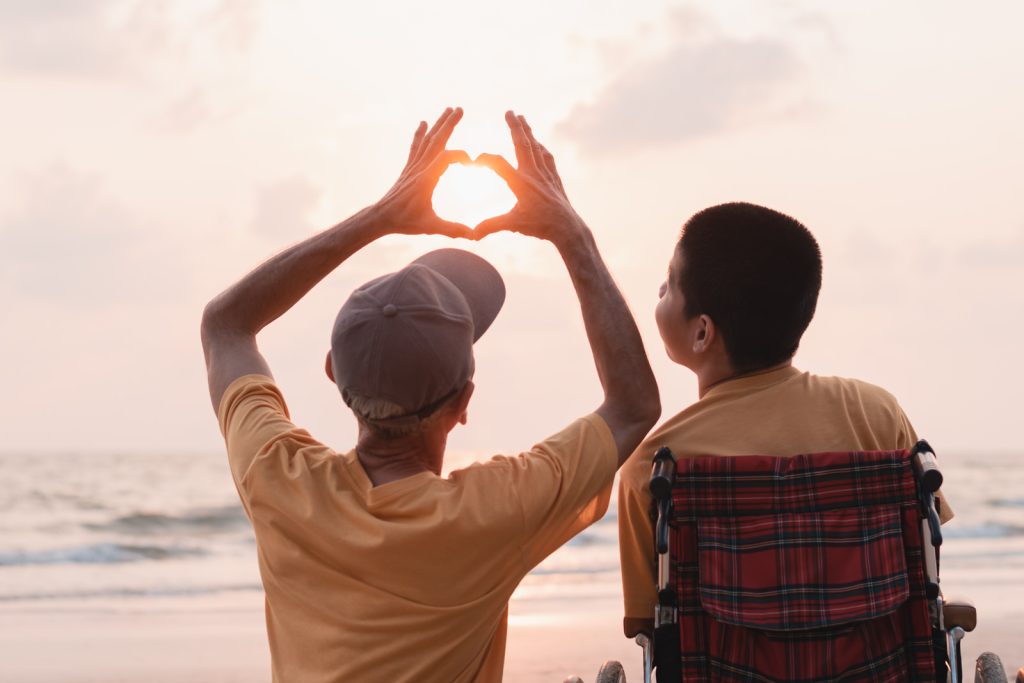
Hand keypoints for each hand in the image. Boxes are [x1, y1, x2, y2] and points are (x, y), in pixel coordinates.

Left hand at [374, 107, 472, 237]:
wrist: (381, 218)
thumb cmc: (405, 222)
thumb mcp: (431, 227)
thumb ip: (453, 229)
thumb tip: (474, 235)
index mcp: (426, 180)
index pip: (446, 158)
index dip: (461, 156)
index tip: (473, 163)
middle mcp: (419, 168)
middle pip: (436, 141)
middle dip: (449, 124)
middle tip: (460, 109)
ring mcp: (413, 167)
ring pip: (427, 141)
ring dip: (439, 124)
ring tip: (449, 109)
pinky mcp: (409, 169)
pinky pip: (415, 147)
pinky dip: (420, 134)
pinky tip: (423, 123)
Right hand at [474, 111, 584, 244]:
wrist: (568, 228)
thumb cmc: (540, 227)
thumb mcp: (513, 225)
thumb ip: (491, 226)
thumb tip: (472, 234)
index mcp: (521, 183)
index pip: (498, 164)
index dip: (485, 159)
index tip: (474, 160)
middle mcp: (533, 175)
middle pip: (522, 145)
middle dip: (515, 127)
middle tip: (510, 112)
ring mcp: (545, 175)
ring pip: (535, 148)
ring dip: (528, 132)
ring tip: (522, 118)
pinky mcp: (554, 179)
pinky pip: (547, 158)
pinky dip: (541, 148)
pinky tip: (538, 144)